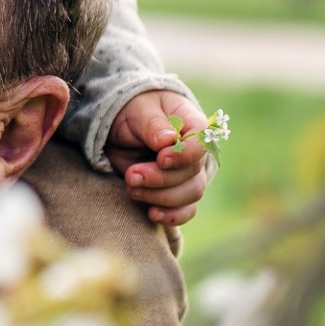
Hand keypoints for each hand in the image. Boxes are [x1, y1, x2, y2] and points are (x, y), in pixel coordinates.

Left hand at [105, 90, 211, 226]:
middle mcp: (196, 152)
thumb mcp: (139, 109)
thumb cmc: (135, 110)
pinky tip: (151, 213)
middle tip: (132, 175)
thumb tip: (167, 140)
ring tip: (131, 187)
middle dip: (160, 179)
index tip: (161, 158)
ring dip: (159, 197)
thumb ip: (153, 124)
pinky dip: (171, 216)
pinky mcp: (176, 192)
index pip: (202, 143)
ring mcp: (188, 174)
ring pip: (190, 195)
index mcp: (192, 124)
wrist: (122, 127)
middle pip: (193, 174)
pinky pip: (185, 211)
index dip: (184, 155)